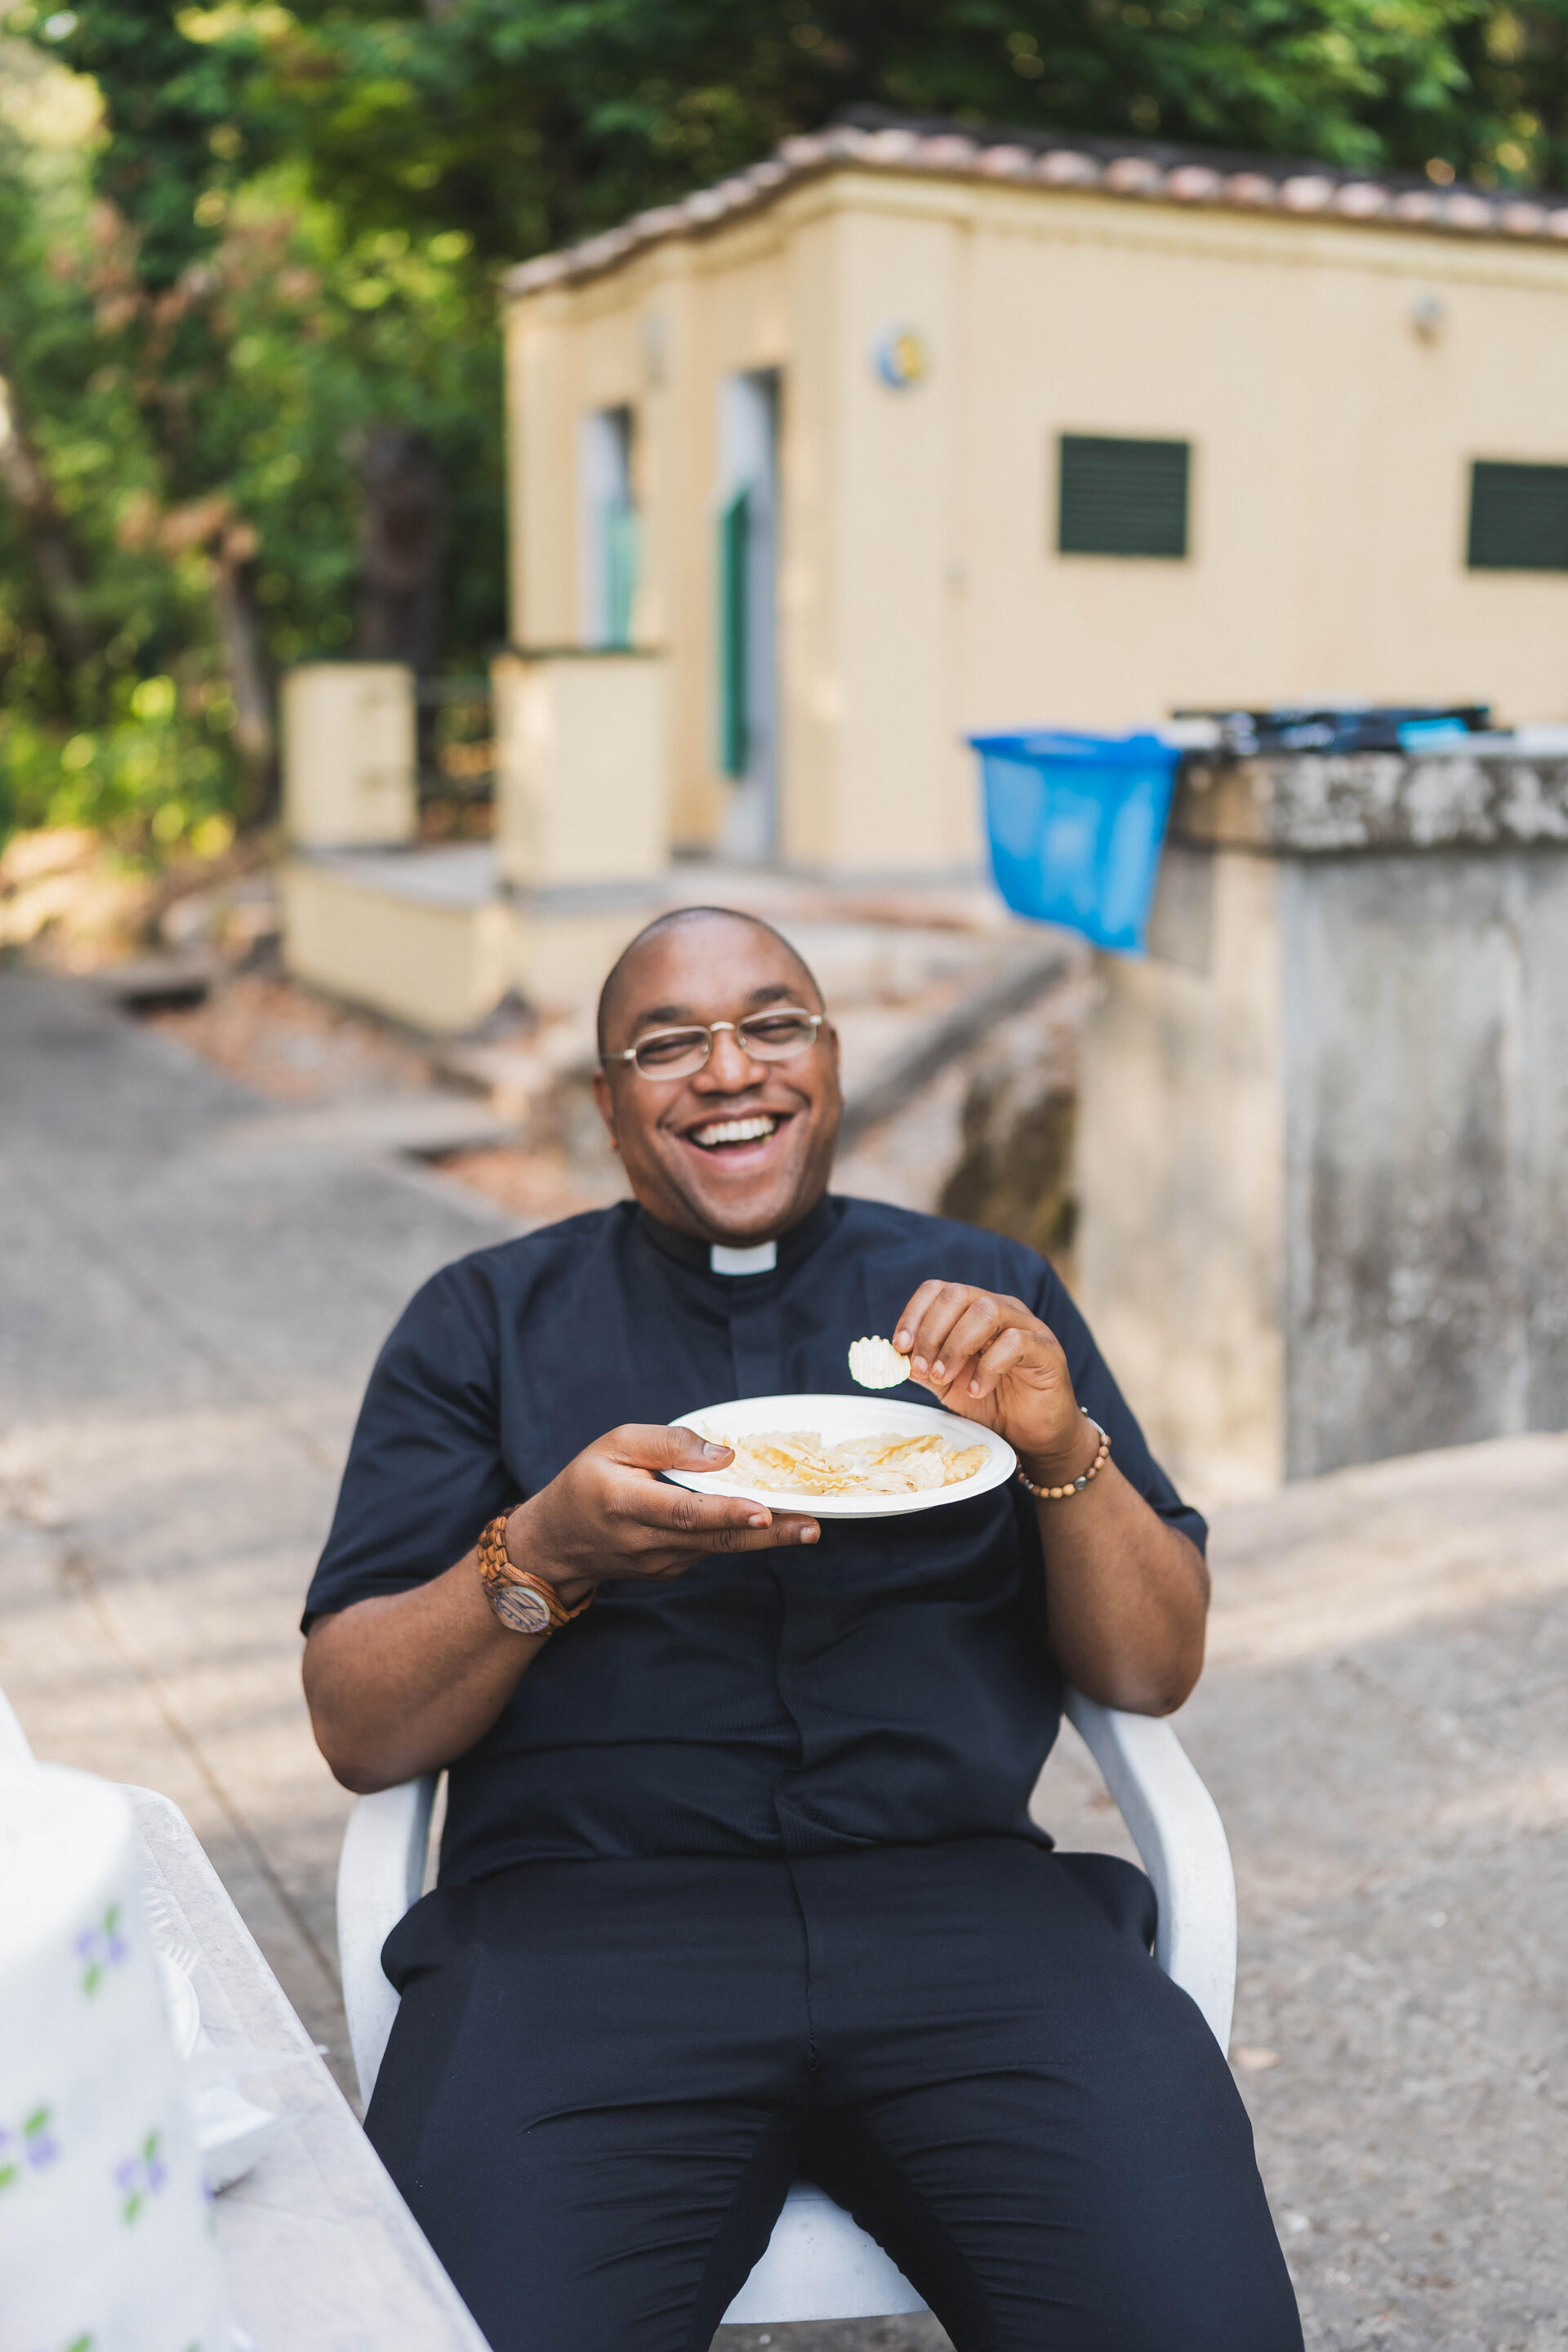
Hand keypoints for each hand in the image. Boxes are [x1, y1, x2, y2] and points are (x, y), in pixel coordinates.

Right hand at [504, 1424, 819, 1599]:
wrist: (557, 1544)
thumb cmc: (587, 1482)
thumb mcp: (615, 1444)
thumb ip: (667, 1444)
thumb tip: (722, 1454)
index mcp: (627, 1504)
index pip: (683, 1511)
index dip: (725, 1512)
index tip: (762, 1510)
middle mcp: (646, 1541)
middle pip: (715, 1538)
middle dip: (769, 1534)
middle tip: (813, 1527)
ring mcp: (661, 1562)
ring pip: (719, 1547)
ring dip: (765, 1537)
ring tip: (808, 1524)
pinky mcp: (672, 1570)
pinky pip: (710, 1549)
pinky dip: (739, 1535)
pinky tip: (768, 1521)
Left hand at [893, 1282, 1095, 1482]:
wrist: (1033, 1435)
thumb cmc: (991, 1403)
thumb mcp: (947, 1385)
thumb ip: (923, 1368)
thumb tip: (897, 1356)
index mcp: (972, 1312)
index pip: (938, 1290)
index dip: (914, 1314)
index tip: (900, 1347)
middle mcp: (1000, 1309)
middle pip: (958, 1294)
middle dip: (932, 1332)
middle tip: (924, 1370)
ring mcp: (1027, 1325)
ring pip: (987, 1310)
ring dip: (956, 1345)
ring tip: (945, 1378)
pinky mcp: (1047, 1349)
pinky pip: (1016, 1341)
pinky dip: (989, 1366)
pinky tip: (977, 1390)